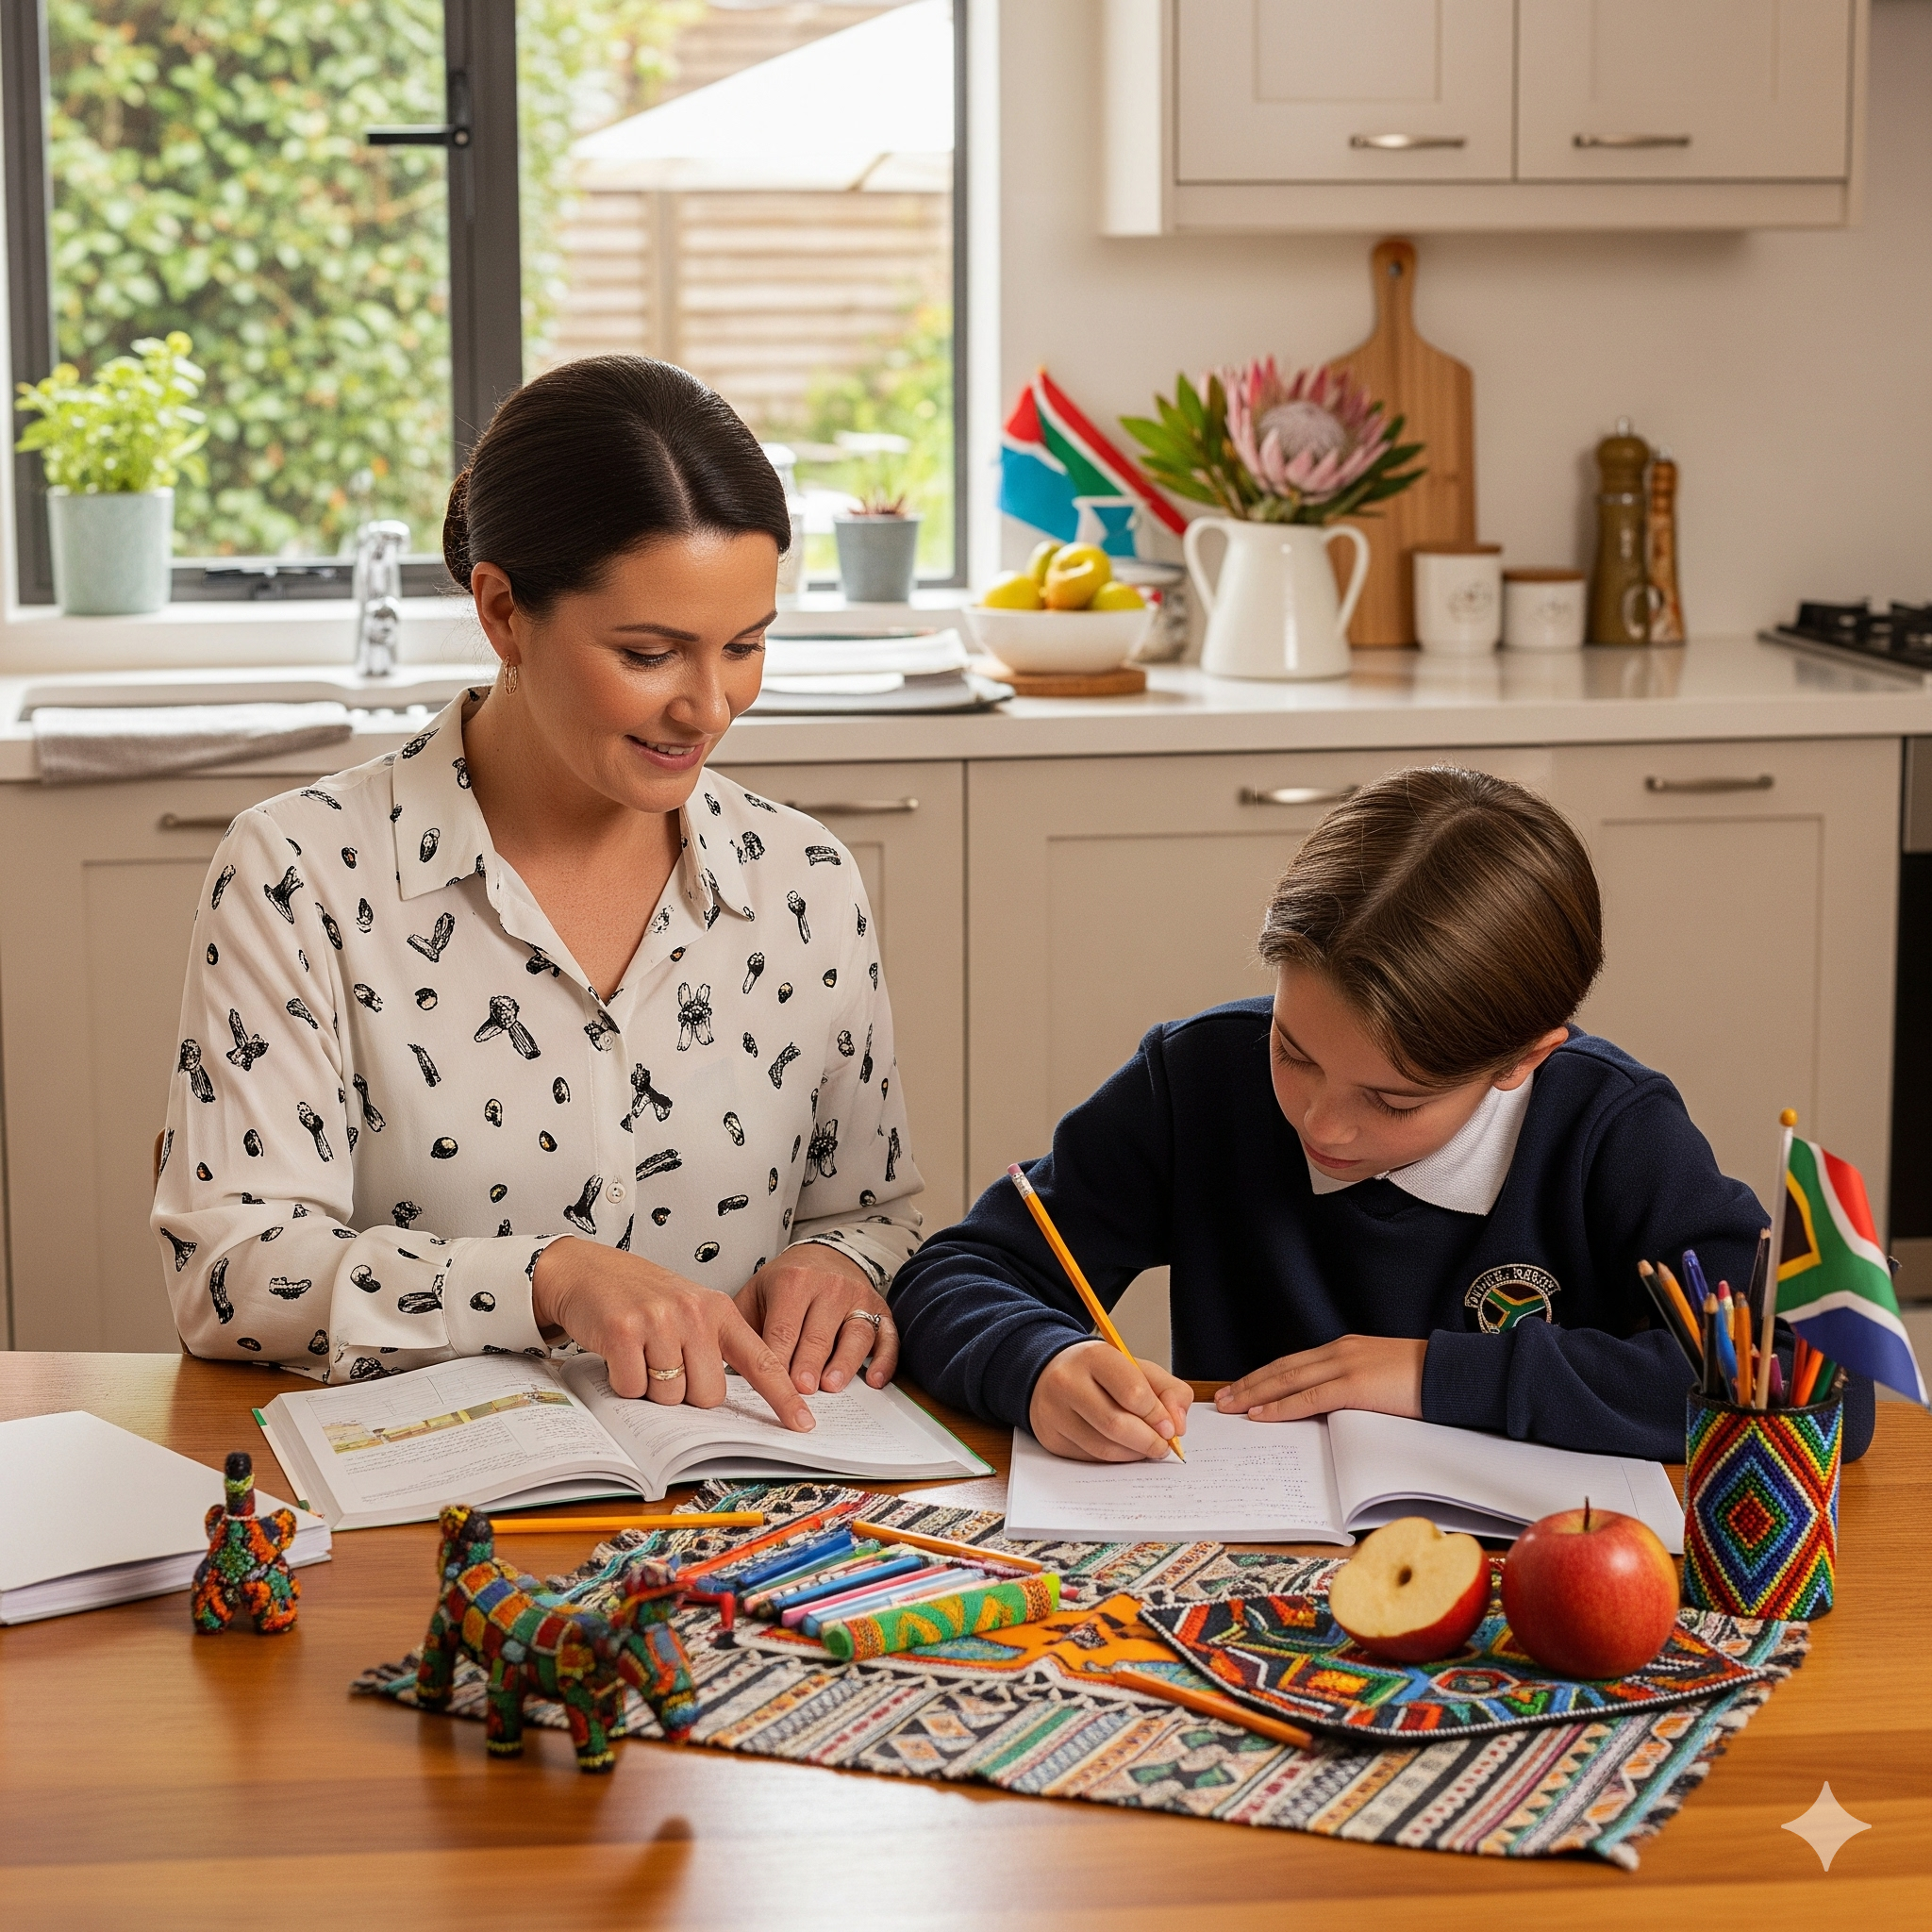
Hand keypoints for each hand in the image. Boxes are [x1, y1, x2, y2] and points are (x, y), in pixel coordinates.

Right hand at [531, 1237, 813, 1429]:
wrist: (588, 1270)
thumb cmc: (642, 1296)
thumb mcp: (690, 1310)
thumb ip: (713, 1345)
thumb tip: (724, 1402)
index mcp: (719, 1309)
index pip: (761, 1360)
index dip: (783, 1396)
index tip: (803, 1424)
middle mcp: (695, 1313)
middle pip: (708, 1395)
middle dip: (686, 1393)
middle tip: (666, 1363)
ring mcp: (660, 1321)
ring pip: (670, 1397)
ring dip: (652, 1388)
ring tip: (641, 1353)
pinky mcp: (624, 1331)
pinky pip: (633, 1389)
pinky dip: (624, 1382)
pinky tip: (620, 1354)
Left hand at [735, 1244, 896, 1394]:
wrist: (822, 1257)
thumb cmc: (785, 1285)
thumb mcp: (756, 1293)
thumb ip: (744, 1327)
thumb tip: (728, 1372)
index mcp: (794, 1281)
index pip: (783, 1329)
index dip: (778, 1361)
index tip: (771, 1386)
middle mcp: (829, 1287)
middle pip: (819, 1335)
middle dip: (808, 1366)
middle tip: (800, 1392)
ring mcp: (858, 1298)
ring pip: (855, 1335)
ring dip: (844, 1363)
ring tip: (831, 1387)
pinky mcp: (881, 1311)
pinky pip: (888, 1337)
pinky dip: (885, 1360)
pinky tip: (875, 1380)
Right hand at [1027, 1340, 1192, 1462]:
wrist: (1050, 1373)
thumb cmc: (1100, 1372)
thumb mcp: (1137, 1367)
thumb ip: (1168, 1390)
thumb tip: (1177, 1425)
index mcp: (1093, 1357)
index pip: (1132, 1393)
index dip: (1158, 1416)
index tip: (1171, 1428)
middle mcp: (1067, 1383)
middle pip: (1116, 1424)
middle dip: (1148, 1441)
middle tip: (1163, 1446)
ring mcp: (1054, 1413)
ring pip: (1103, 1447)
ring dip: (1133, 1454)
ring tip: (1146, 1447)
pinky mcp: (1051, 1438)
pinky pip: (1091, 1458)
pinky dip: (1114, 1458)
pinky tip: (1123, 1448)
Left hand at [1214, 1335, 1426, 1422]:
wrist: (1454, 1373)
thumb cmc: (1424, 1381)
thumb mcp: (1381, 1377)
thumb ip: (1355, 1386)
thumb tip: (1332, 1409)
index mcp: (1345, 1349)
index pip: (1293, 1362)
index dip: (1264, 1376)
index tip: (1242, 1387)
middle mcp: (1339, 1351)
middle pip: (1282, 1368)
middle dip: (1249, 1384)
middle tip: (1222, 1399)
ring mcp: (1345, 1366)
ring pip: (1287, 1380)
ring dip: (1255, 1395)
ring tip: (1231, 1407)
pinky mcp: (1354, 1385)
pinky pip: (1309, 1397)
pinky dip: (1281, 1406)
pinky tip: (1262, 1414)